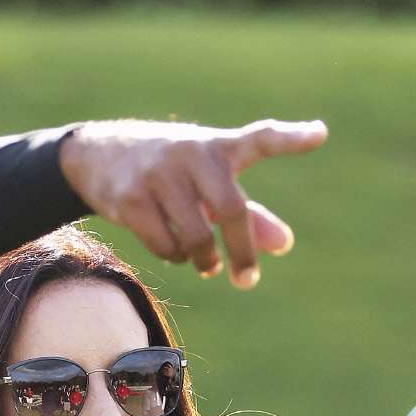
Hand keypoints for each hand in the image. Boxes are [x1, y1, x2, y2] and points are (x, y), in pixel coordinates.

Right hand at [59, 119, 327, 288]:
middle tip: (247, 279)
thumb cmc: (169, 169)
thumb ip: (248, 212)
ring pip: (195, 236)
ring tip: (203, 262)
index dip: (291, 138)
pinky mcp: (129, 198)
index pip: (260, 138)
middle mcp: (190, 154)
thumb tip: (285, 245)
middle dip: (242, 251)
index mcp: (217, 146)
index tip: (320, 135)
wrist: (95, 153)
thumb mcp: (207, 182)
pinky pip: (164, 245)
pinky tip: (174, 251)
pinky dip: (175, 257)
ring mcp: (157, 175)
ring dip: (203, 259)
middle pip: (232, 209)